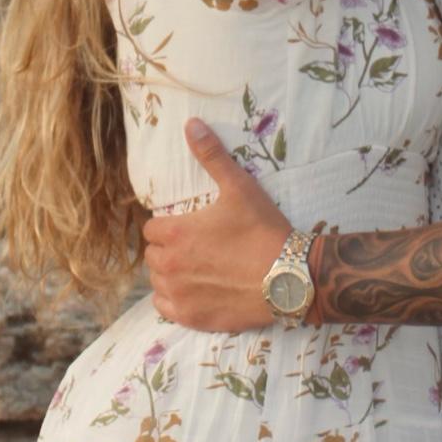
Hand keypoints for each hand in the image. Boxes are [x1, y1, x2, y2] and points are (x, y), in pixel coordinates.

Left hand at [141, 118, 290, 332]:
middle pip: (154, 254)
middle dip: (169, 249)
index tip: (189, 227)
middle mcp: (169, 265)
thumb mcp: (240, 187)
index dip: (168, 226)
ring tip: (197, 269)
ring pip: (158, 281)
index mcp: (175, 233)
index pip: (151, 228)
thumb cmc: (264, 231)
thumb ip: (212, 156)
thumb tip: (191, 124)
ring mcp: (178, 294)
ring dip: (171, 274)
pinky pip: (165, 307)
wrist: (290, 279)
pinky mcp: (191, 317)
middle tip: (196, 247)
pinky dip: (174, 300)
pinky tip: (194, 292)